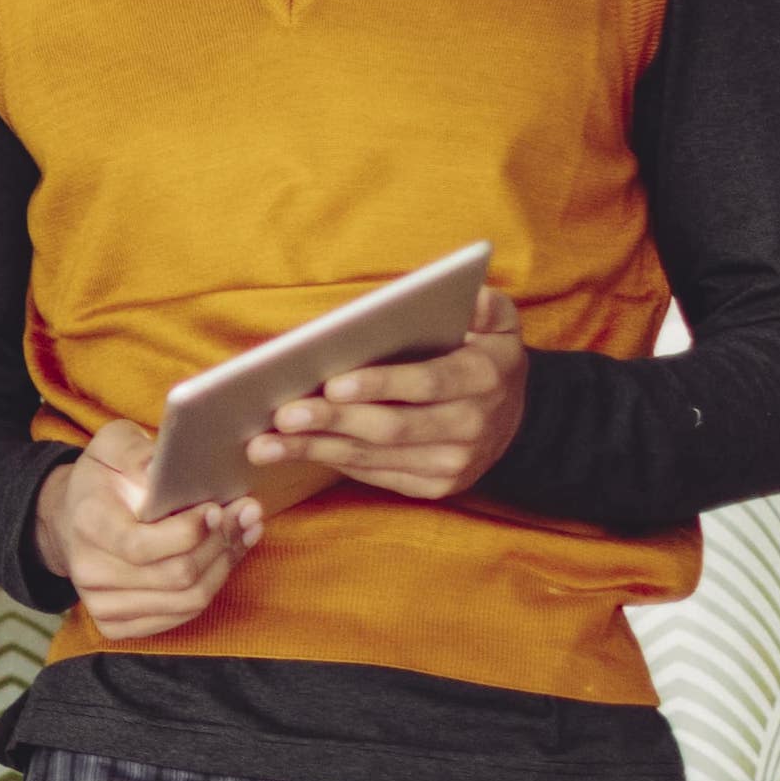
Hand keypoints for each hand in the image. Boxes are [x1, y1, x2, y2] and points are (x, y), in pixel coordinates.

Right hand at [34, 420, 260, 642]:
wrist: (69, 519)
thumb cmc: (102, 479)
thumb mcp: (114, 446)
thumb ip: (137, 452)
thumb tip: (160, 467)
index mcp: (89, 525)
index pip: (143, 546)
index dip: (190, 532)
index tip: (218, 508)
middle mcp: (89, 572)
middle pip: (176, 575)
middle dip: (221, 544)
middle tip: (247, 514)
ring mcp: (101, 605)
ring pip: (187, 601)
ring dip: (225, 566)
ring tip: (246, 532)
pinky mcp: (116, 626)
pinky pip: (182, 616)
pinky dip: (212, 586)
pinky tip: (227, 557)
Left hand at [255, 284, 529, 501]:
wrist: (514, 420)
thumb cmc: (486, 357)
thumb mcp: (499, 324)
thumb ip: (485, 305)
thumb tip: (469, 294)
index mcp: (484, 379)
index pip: (427, 382)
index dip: (379, 385)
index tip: (332, 384)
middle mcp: (472, 427)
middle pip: (392, 427)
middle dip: (333, 422)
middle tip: (282, 415)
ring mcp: (453, 464)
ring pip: (375, 457)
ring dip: (316, 450)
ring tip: (264, 444)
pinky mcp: (434, 486)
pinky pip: (377, 475)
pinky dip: (332, 463)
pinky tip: (292, 452)